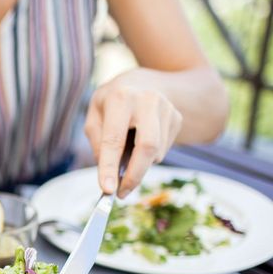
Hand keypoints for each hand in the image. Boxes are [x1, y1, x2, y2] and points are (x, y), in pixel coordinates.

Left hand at [84, 75, 182, 197]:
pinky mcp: (177, 119)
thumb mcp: (95, 113)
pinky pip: (162, 150)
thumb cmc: (113, 100)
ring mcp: (167, 109)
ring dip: (138, 165)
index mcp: (121, 97)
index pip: (114, 139)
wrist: (146, 80)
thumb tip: (107, 171)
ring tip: (126, 154)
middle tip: (121, 193)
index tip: (107, 189)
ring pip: (156, 153)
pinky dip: (148, 156)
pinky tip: (140, 141)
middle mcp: (148, 100)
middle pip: (147, 147)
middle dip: (134, 175)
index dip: (109, 166)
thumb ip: (98, 140)